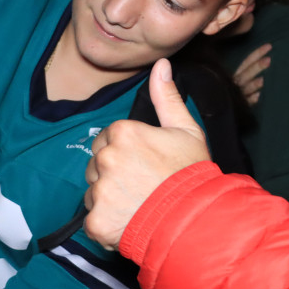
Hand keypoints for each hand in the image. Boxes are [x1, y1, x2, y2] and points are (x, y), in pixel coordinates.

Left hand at [84, 59, 210, 249]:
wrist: (195, 219)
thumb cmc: (192, 174)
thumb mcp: (186, 129)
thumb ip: (167, 97)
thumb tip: (161, 65)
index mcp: (123, 132)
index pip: (108, 139)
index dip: (125, 152)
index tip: (144, 164)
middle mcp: (106, 158)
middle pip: (97, 164)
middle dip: (113, 173)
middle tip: (142, 185)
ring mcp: (99, 190)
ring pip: (94, 191)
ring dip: (109, 199)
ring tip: (138, 204)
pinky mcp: (96, 220)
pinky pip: (92, 220)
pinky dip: (106, 224)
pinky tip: (129, 222)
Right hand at [233, 43, 271, 105]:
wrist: (222, 108)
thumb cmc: (235, 92)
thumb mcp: (240, 80)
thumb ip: (249, 72)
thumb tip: (267, 60)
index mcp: (236, 75)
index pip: (247, 62)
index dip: (257, 54)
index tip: (269, 46)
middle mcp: (236, 83)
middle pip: (246, 73)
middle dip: (257, 67)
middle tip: (269, 60)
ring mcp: (238, 95)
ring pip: (246, 88)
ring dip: (254, 84)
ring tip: (262, 80)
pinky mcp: (240, 107)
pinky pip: (246, 103)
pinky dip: (251, 99)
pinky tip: (258, 96)